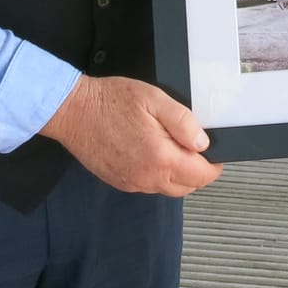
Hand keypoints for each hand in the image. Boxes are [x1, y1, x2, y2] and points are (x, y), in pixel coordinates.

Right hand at [41, 75, 222, 195]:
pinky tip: (152, 152)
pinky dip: (158, 175)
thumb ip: (183, 122)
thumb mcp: (154, 99)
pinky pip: (149, 186)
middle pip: (187, 186)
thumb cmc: (110, 101)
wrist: (72, 112)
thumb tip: (203, 143)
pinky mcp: (120, 182)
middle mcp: (147, 178)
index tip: (215, 153)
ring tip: (172, 146)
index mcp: (160, 159)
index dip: (214, 165)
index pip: (201, 176)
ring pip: (168, 189)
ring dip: (178, 174)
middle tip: (194, 146)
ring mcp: (132, 183)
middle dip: (197, 170)